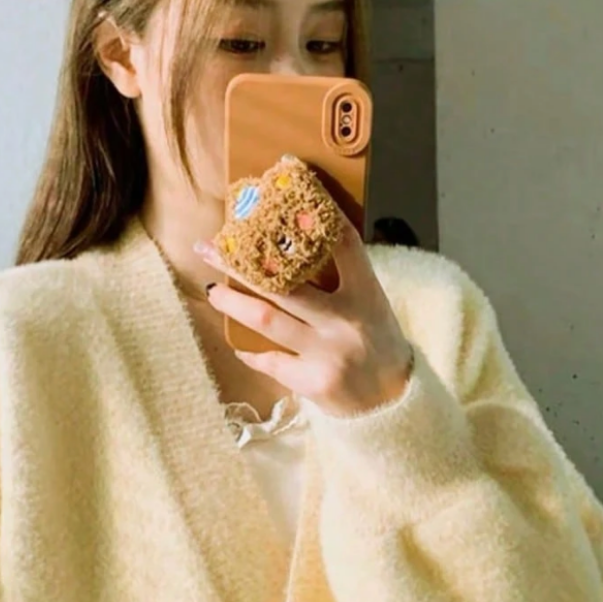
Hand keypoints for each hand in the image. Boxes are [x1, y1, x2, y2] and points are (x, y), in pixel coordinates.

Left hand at [196, 217, 413, 416]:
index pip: (343, 244)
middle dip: (240, 263)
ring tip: (213, 291)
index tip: (283, 195)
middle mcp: (345, 320)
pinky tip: (239, 343)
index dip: (317, 215)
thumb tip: (291, 248)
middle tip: (209, 248)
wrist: (393, 406)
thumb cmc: (377, 347)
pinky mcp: (312, 382)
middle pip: (284, 282)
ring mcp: (327, 352)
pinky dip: (250, 351)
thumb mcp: (372, 307)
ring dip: (232, 303)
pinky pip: (269, 360)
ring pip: (266, 319)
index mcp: (366, 294)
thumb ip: (343, 281)